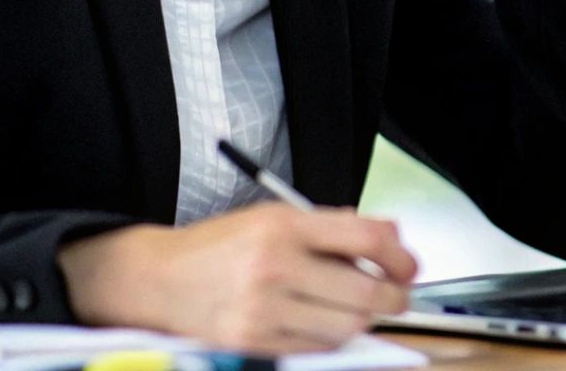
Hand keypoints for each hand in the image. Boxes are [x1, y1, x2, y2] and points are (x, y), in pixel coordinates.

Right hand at [57, 202, 418, 354]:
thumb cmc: (219, 246)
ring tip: (355, 308)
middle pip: (364, 292)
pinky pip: (317, 348)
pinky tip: (325, 322)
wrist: (157, 279)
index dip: (399, 255)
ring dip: (362, 320)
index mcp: (283, 226)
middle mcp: (274, 265)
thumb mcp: (274, 218)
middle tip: (398, 296)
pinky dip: (332, 338)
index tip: (408, 265)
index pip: (365, 239)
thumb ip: (333, 227)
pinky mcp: (254, 343)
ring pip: (345, 326)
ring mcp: (263, 309)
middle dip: (394, 298)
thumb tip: (389, 235)